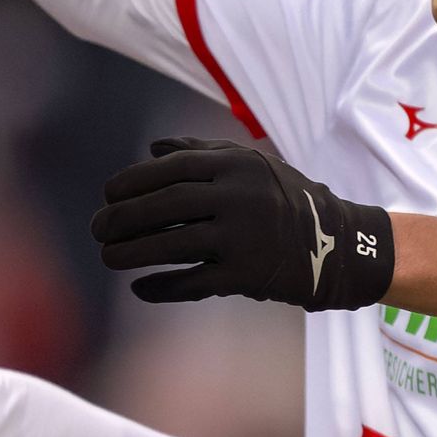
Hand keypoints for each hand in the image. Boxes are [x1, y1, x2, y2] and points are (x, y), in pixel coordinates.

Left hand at [91, 137, 401, 311]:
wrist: (339, 245)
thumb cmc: (286, 201)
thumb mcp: (252, 165)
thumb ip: (201, 152)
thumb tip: (152, 148)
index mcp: (237, 166)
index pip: (171, 170)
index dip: (132, 182)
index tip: (107, 194)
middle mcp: (239, 197)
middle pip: (165, 207)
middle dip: (123, 218)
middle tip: (97, 229)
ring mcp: (243, 237)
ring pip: (173, 246)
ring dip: (133, 252)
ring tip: (108, 257)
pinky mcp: (247, 275)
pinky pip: (193, 282)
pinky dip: (162, 286)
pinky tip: (140, 288)